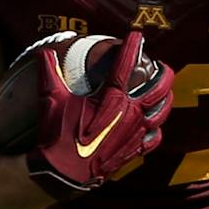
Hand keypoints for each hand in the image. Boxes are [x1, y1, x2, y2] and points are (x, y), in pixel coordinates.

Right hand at [27, 30, 173, 195]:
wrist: (65, 172)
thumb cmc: (58, 134)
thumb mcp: (50, 100)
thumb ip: (48, 72)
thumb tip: (42, 51)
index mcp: (111, 98)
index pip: (126, 66)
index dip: (132, 48)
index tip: (137, 36)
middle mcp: (130, 113)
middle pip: (158, 88)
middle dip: (164, 73)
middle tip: (161, 65)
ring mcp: (136, 132)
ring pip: (162, 112)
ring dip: (166, 98)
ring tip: (165, 90)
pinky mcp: (135, 150)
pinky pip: (155, 137)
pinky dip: (157, 128)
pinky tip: (154, 125)